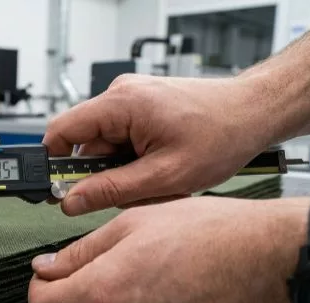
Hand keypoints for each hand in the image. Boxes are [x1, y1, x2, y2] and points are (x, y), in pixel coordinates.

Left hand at [28, 196, 309, 302]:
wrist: (270, 261)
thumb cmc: (213, 235)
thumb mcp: (134, 222)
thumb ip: (82, 250)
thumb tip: (48, 264)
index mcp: (104, 291)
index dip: (39, 288)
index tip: (47, 275)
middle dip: (81, 287)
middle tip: (108, 256)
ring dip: (115, 297)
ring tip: (147, 263)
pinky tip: (168, 281)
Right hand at [44, 74, 279, 215]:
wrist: (256, 113)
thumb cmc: (223, 134)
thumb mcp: (164, 176)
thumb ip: (112, 191)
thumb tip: (72, 201)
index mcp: (121, 104)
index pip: (61, 130)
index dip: (53, 163)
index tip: (56, 191)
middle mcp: (121, 95)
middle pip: (86, 144)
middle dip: (104, 175)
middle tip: (136, 192)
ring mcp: (132, 99)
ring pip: (106, 146)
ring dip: (124, 171)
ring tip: (159, 179)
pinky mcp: (142, 106)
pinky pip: (122, 140)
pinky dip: (136, 161)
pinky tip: (161, 168)